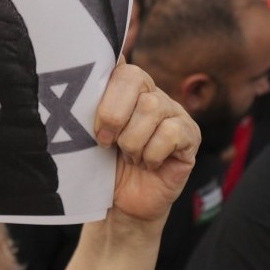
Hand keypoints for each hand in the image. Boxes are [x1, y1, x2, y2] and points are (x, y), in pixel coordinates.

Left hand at [95, 63, 198, 223]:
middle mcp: (152, 93)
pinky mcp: (191, 136)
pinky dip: (152, 155)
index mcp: (125, 87)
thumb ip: (85, 103)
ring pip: (151, 107)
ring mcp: (174, 113)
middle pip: (135, 79)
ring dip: (132, 141)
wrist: (122, 204)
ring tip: (129, 157)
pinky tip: (149, 164)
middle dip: (113, 115)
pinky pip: (170, 133)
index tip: (93, 124)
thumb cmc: (103, 165)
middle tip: (104, 143)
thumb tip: (79, 72)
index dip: (103, 93)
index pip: (119, 65)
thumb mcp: (86, 133)